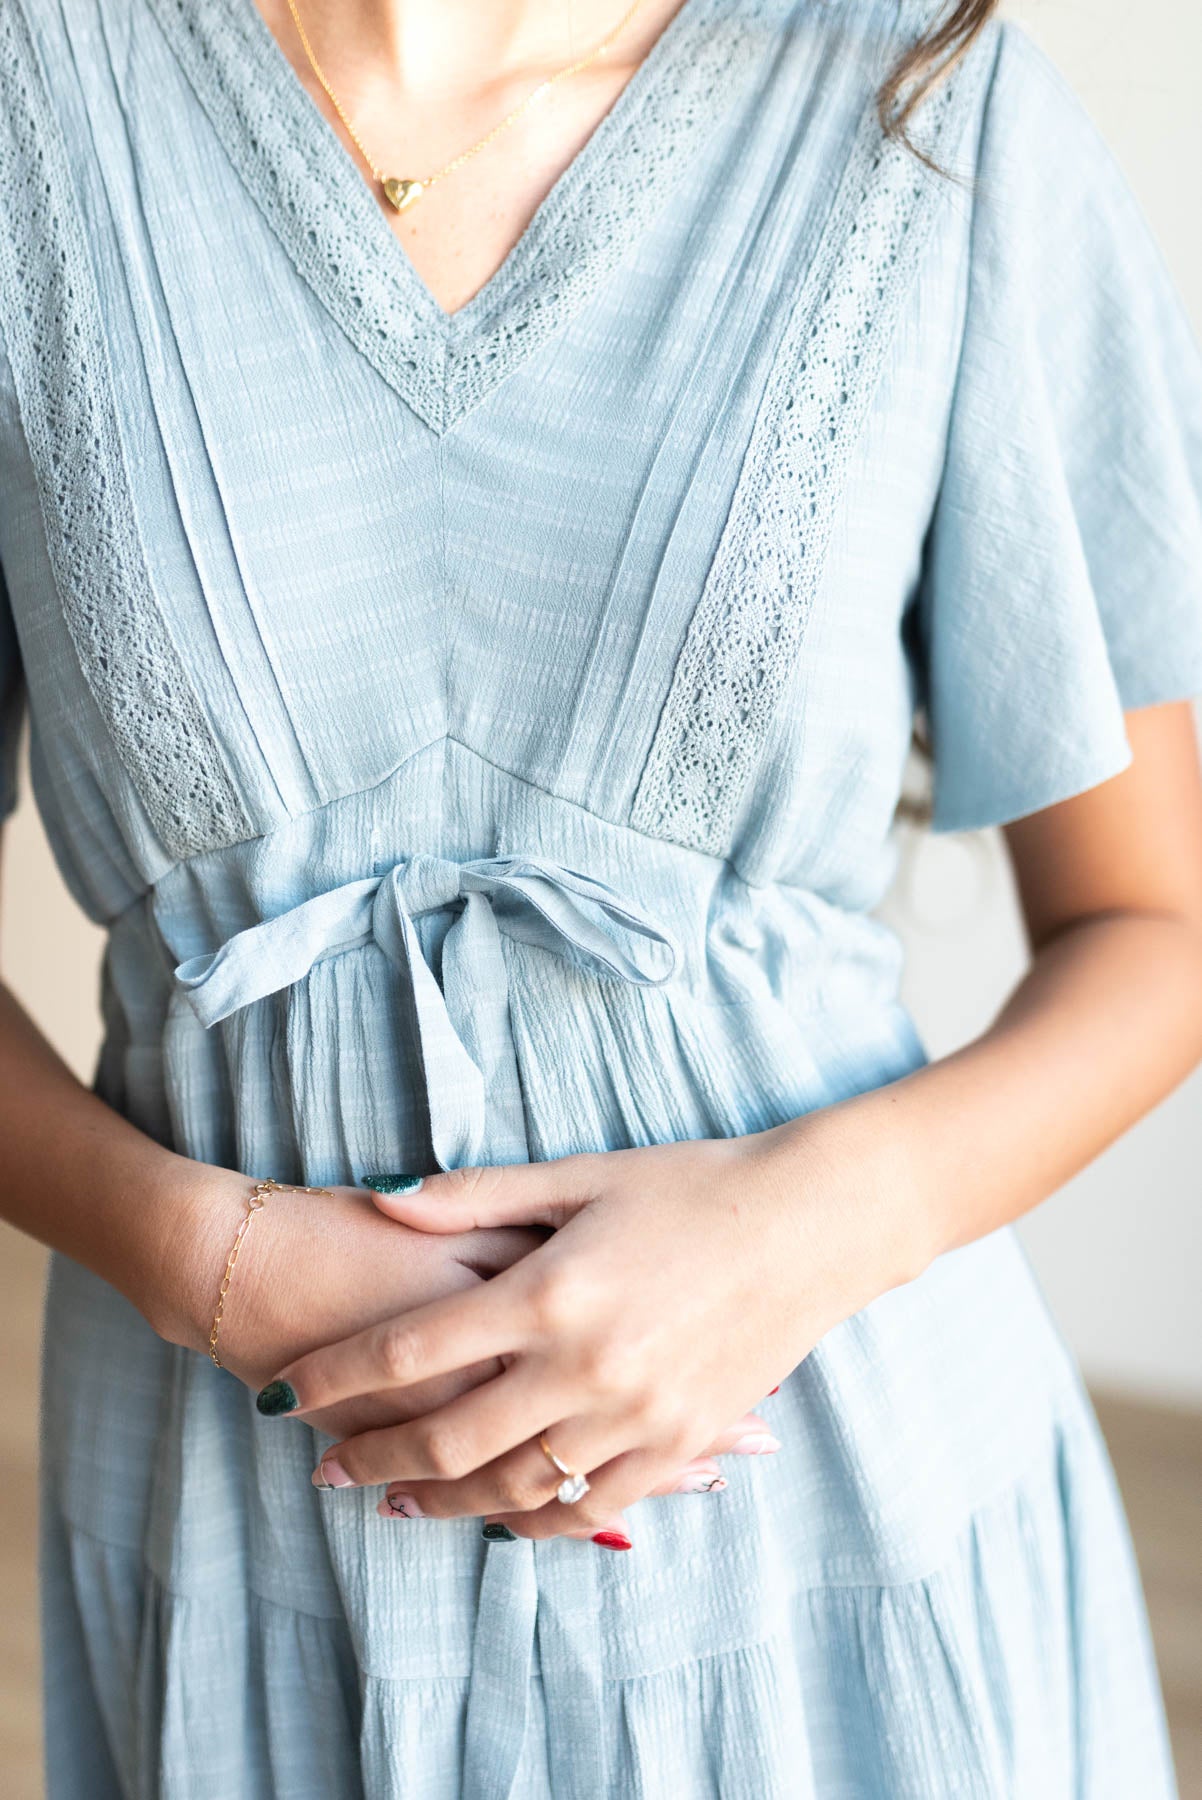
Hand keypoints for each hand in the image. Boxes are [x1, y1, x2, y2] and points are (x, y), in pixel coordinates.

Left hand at [174, 1166, 776, 1543]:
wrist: (813, 1223)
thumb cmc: (694, 1184)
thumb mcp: (582, 1175)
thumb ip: (476, 1196)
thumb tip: (383, 1201)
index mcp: (548, 1289)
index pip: (411, 1347)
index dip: (337, 1376)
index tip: (288, 1393)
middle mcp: (583, 1364)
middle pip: (448, 1436)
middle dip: (373, 1457)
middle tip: (324, 1469)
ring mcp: (635, 1414)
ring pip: (513, 1486)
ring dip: (443, 1500)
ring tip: (395, 1501)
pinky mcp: (679, 1441)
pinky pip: (592, 1506)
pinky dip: (535, 1521)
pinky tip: (497, 1519)